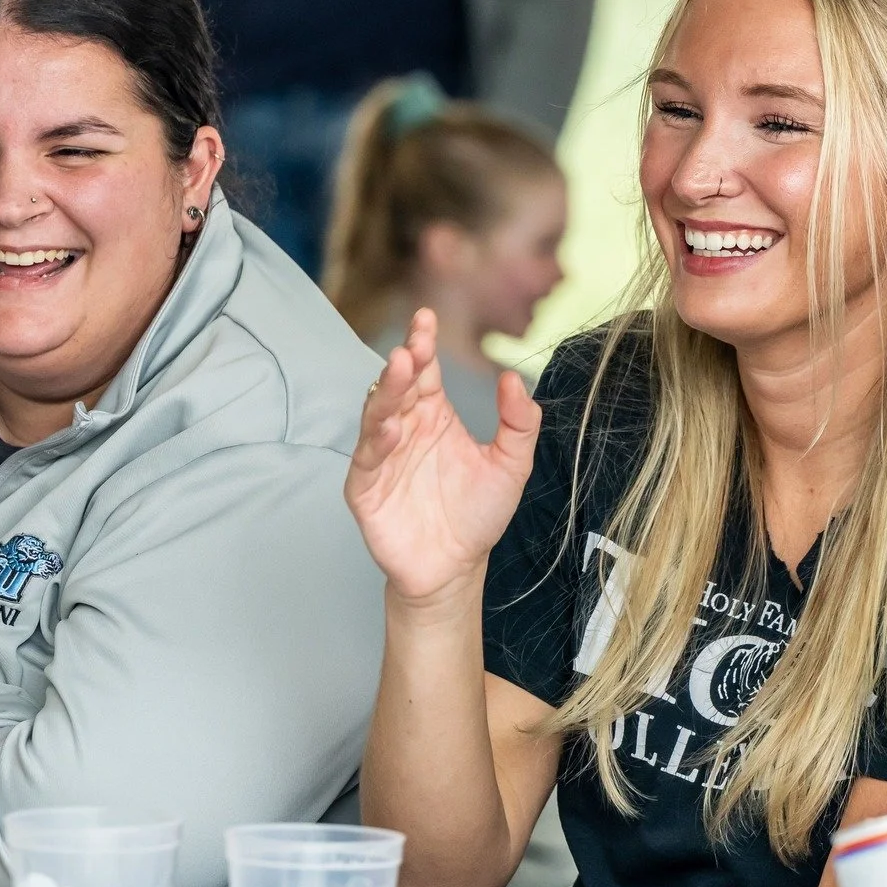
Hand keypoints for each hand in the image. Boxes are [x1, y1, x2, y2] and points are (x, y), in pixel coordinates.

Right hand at [345, 309, 541, 605]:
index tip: (426, 318)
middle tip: (413, 343)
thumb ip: (519, 423)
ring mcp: (383, 457)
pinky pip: (367, 459)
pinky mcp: (366, 488)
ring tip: (400, 370)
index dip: (424, 345)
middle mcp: (406, 429)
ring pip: (377, 415)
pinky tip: (391, 427)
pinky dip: (377, 441)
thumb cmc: (478, 514)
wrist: (455, 568)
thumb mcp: (511, 465)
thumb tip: (514, 378)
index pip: (426, 372)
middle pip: (399, 386)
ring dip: (387, 391)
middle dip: (405, 363)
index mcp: (435, 417)